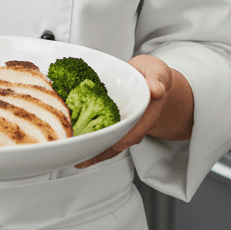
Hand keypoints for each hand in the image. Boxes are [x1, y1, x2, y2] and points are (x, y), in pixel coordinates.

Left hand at [74, 54, 192, 168]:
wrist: (150, 80)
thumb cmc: (152, 76)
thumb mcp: (158, 72)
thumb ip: (157, 80)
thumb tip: (156, 90)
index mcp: (145, 116)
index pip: (132, 134)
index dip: (117, 141)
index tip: (100, 144)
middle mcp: (133, 126)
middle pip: (115, 144)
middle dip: (98, 151)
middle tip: (79, 157)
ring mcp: (122, 126)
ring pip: (107, 143)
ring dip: (91, 150)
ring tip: (73, 155)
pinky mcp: (112, 122)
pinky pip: (102, 133)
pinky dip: (89, 138)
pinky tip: (75, 141)